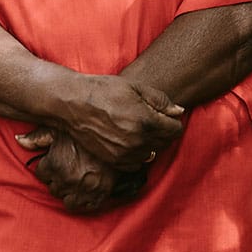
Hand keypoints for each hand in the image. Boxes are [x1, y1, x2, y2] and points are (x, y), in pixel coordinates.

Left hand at [19, 128, 115, 212]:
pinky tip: (87, 189)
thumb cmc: (87, 132)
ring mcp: (82, 190)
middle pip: (54, 188)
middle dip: (59, 179)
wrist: (120, 136)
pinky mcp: (99, 196)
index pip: (41, 174)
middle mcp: (66, 180)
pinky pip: (85, 207)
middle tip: (70, 168)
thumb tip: (18, 140)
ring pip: (67, 201)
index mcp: (54, 164)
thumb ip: (38, 136)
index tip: (59, 160)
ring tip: (77, 180)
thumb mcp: (61, 129)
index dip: (49, 166)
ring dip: (70, 192)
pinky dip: (85, 200)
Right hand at [57, 74, 184, 169]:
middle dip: (163, 131)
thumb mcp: (136, 87)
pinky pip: (136, 164)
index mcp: (146, 121)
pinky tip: (129, 140)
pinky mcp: (113, 161)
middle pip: (165, 143)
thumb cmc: (104, 91)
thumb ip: (161, 101)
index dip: (173, 121)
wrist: (73, 104)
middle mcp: (138, 141)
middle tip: (150, 119)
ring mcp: (125, 153)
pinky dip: (137, 154)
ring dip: (151, 143)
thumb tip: (178, 112)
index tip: (164, 115)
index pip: (175, 130)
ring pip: (152, 154)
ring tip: (138, 129)